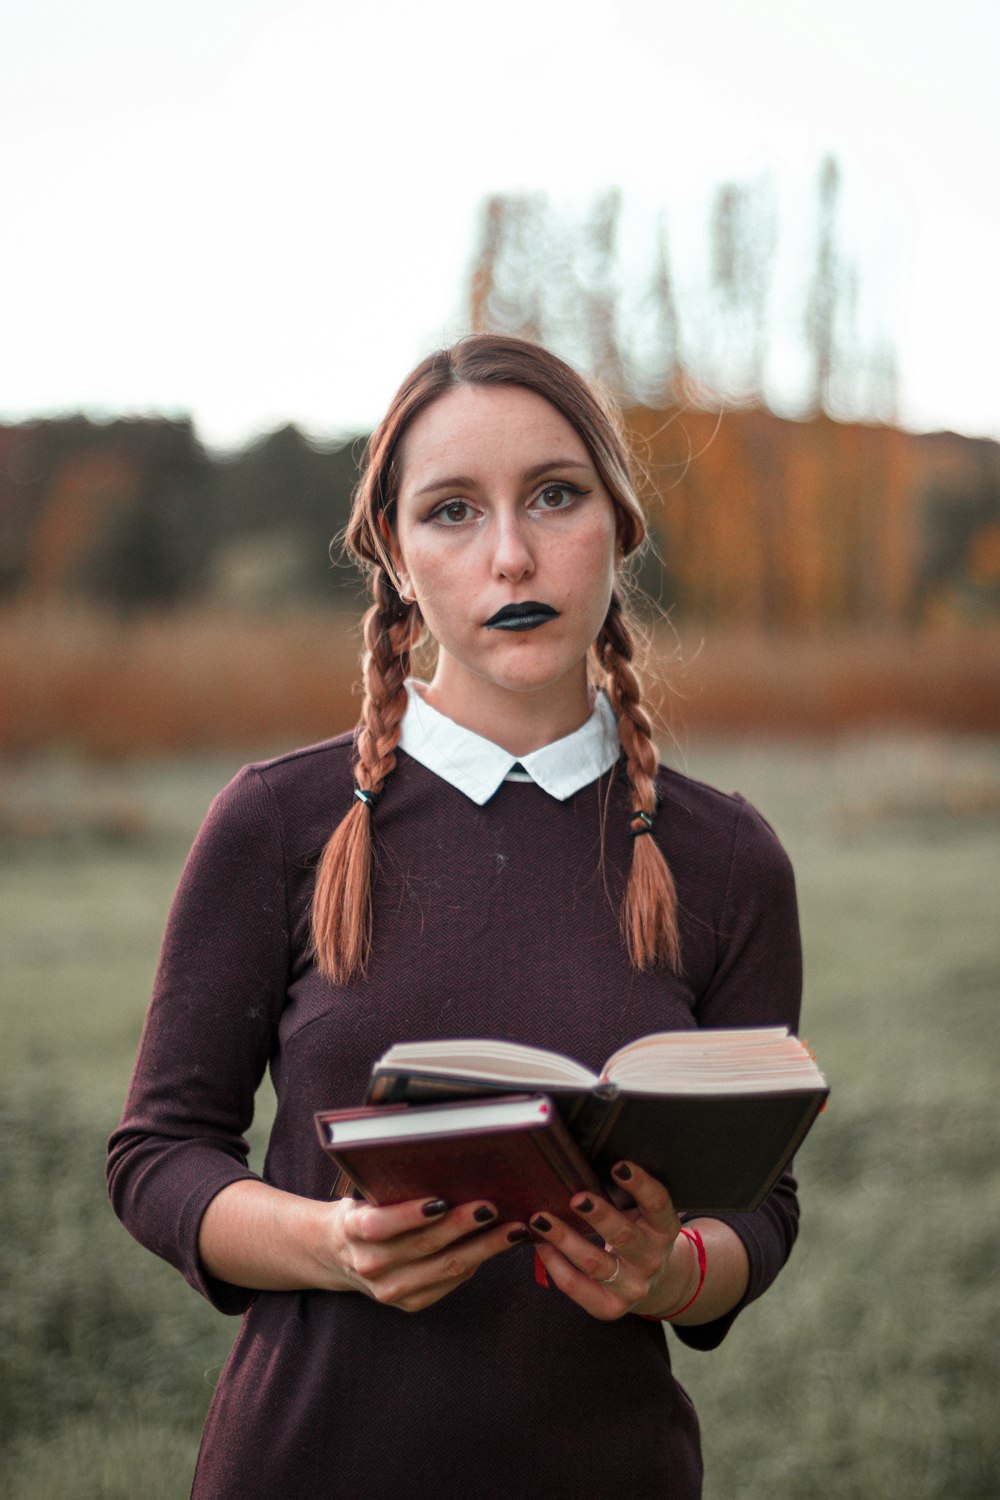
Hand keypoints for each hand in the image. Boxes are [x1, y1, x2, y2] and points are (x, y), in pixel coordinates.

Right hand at [329, 1195, 528, 1312]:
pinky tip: (497, 1246)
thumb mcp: (367, 1197)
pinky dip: (476, 1262)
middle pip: (423, 1246)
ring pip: (445, 1267)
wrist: (341, 1255)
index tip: (441, 1200)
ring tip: (512, 1230)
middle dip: (462, 1226)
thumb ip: (394, 1190)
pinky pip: (450, 1282)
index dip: (411, 1214)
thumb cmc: (364, 1212)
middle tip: (492, 1207)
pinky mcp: (410, 1303)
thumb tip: (450, 1172)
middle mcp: (370, 1265)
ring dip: (483, 1248)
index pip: (380, 1224)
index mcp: (353, 1231)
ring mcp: (390, 1290)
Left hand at [529, 1161, 696, 1321]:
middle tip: (575, 1197)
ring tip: (540, 1219)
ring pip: (595, 1263)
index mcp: (664, 1229)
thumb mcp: (643, 1215)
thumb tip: (578, 1166)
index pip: (657, 1204)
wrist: (656, 1284)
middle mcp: (652, 1259)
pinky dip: (556, 1265)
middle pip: (624, 1236)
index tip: (618, 1166)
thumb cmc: (639, 1234)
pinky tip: (541, 1247)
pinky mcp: (611, 1307)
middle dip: (599, 1216)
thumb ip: (623, 1196)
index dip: (640, 1184)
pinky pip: (578, 1287)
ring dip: (565, 1239)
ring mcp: (633, 1287)